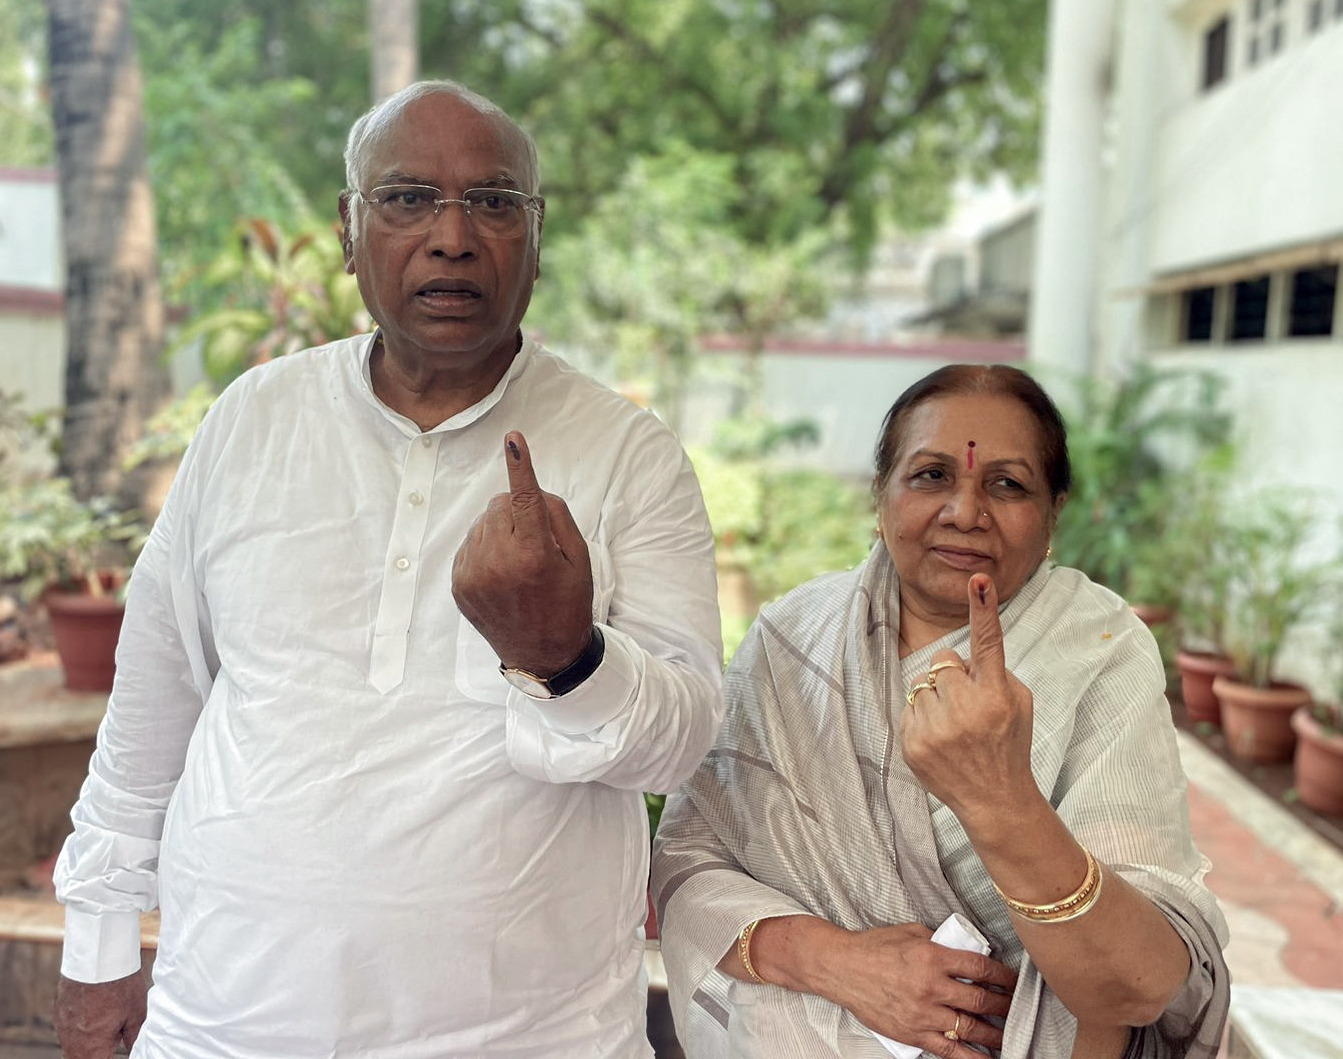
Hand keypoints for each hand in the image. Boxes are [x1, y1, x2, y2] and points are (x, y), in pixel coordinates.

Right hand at [54, 970, 147, 1058]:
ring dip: (86, 1046)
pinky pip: (66, 1031)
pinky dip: (78, 1031)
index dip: (107, 1057)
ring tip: (104, 1031)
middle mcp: (73, 1043)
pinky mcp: (59, 1013)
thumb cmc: (120, 987)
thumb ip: (132, 1038)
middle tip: (109, 1044)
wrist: (98, 959)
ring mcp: (63, 1028)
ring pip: (71, 1048)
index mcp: (93, 1048)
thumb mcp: (136, 1014)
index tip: (113, 1050)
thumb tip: (134, 1050)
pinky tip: (92, 1018)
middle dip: (95, 1055)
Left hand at [452, 431, 593, 675]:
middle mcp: (500, 563)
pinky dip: (485, 547)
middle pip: (500, 504)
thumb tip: (530, 488)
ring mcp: (475, 575)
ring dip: (500, 529)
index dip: (520, 466)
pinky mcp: (460, 585)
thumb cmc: (567, 602)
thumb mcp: (579, 559)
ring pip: (483, 522)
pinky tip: (501, 571)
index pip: (526, 498)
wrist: (542, 653)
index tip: (513, 439)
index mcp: (535, 555)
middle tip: (535, 539)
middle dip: (517, 510)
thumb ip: (557, 517)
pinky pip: (470, 543)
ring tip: (518, 560)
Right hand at [822, 922, 1013, 1056]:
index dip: (1004, 977)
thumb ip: (941, 942)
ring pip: (969, 1029)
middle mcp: (930, 987)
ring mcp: (921, 1014)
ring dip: (994, 1034)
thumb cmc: (873, 947)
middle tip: (1016, 1009)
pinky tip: (986, 1058)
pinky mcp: (911, 1033)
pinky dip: (970, 1057)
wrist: (840, 968)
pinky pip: (948, 1051)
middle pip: (980, 1001)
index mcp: (932, 957)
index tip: (1014, 981)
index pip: (980, 969)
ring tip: (1008, 1035)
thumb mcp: (912, 933)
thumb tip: (966, 951)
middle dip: (1004, 1007)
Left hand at [900, 574, 1037, 826]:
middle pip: (943, 661)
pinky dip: (922, 718)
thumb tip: (959, 658)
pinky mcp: (914, 744)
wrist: (995, 799)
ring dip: (935, 698)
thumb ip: (994, 672)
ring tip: (954, 726)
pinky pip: (909, 707)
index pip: (989, 643)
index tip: (978, 580)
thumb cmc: (1007, 743)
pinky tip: (941, 740)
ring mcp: (938, 728)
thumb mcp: (1018, 704)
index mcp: (997, 694)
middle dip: (951, 675)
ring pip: (921, 684)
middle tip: (966, 703)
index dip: (983, 610)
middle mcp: (968, 708)